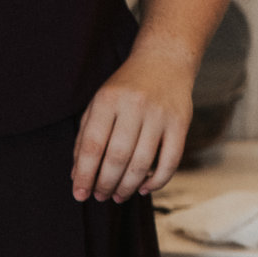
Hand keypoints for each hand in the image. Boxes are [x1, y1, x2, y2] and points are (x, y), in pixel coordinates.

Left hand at [70, 41, 197, 202]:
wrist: (164, 60)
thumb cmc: (125, 87)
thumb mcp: (99, 103)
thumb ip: (85, 137)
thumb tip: (77, 176)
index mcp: (108, 100)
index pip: (93, 146)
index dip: (85, 175)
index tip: (80, 194)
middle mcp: (135, 106)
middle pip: (117, 158)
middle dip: (105, 184)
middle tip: (100, 196)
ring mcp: (160, 115)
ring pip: (141, 164)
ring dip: (127, 187)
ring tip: (118, 196)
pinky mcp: (180, 123)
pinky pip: (170, 161)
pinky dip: (156, 181)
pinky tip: (143, 188)